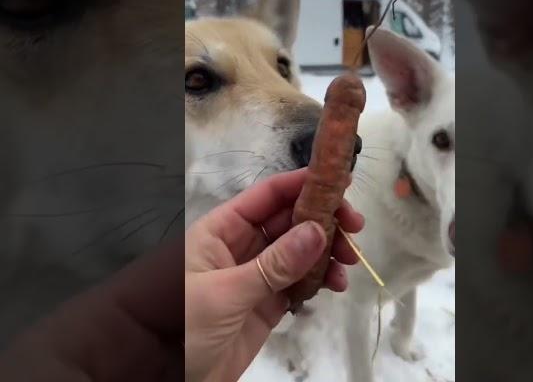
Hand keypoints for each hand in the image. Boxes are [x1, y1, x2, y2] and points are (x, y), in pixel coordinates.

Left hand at [185, 168, 363, 381]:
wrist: (163, 376)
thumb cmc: (181, 324)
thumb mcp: (225, 292)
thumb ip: (273, 264)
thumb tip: (318, 231)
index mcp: (224, 229)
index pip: (268, 195)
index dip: (303, 184)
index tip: (340, 183)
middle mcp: (243, 245)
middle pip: (291, 220)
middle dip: (324, 219)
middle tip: (355, 227)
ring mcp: (258, 274)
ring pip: (301, 251)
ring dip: (327, 251)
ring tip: (349, 261)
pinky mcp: (268, 303)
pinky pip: (300, 282)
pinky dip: (321, 279)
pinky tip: (336, 283)